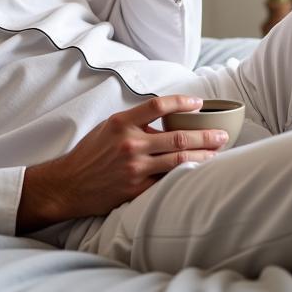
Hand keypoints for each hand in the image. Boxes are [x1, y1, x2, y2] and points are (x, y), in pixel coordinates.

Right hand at [15, 95, 226, 233]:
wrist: (68, 184)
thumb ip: (135, 123)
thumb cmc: (90, 153)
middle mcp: (130, 144)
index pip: (158, 105)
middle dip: (206, 135)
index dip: (182, 102)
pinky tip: (199, 173)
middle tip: (223, 135)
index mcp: (122, 123)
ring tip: (219, 153)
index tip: (199, 103)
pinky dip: (185, 175)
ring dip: (204, 156)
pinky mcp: (136, 189)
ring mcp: (135, 168)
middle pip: (178, 136)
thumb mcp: (108, 127)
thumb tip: (165, 119)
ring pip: (179, 159)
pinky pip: (167, 181)